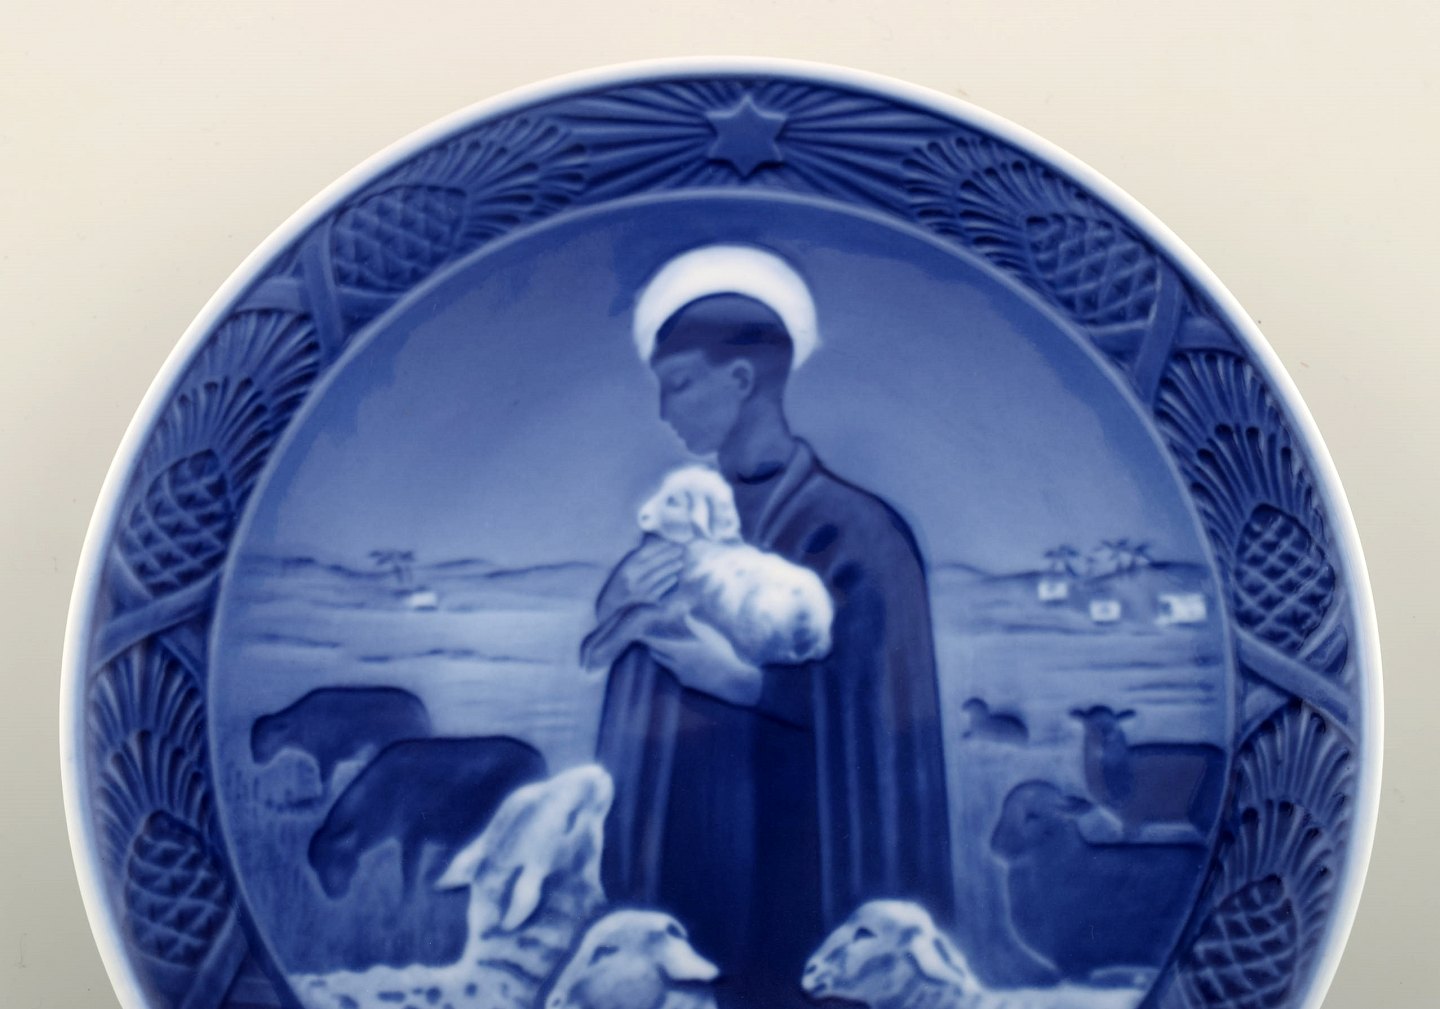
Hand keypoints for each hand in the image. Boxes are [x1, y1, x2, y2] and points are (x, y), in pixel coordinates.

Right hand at [597, 538, 685, 620]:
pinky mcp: (647, 600)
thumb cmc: (617, 584)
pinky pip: (662, 588)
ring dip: (672, 568)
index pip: (645, 553)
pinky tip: (674, 577)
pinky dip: (669, 582)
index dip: (659, 547)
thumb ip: (636, 558)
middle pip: (655, 563)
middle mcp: (633, 578)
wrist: (611, 607)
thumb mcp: (622, 568)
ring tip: (680, 562)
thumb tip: (655, 546)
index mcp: (625, 568)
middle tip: (680, 550)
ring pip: (660, 576)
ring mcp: (641, 590)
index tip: (669, 542)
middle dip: (669, 555)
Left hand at [642, 615, 762, 706]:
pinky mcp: (687, 684)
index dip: (646, 640)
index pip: (657, 645)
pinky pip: (675, 672)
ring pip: (666, 665)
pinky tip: (682, 662)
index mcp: (680, 651)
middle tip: (649, 641)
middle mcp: (676, 665)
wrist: (731, 681)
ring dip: (663, 657)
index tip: (637, 637)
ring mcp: (681, 676)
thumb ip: (695, 626)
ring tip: (665, 649)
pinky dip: (674, 665)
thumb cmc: (721, 655)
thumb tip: (686, 615)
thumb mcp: (709, 636)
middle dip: (653, 648)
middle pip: (657, 656)